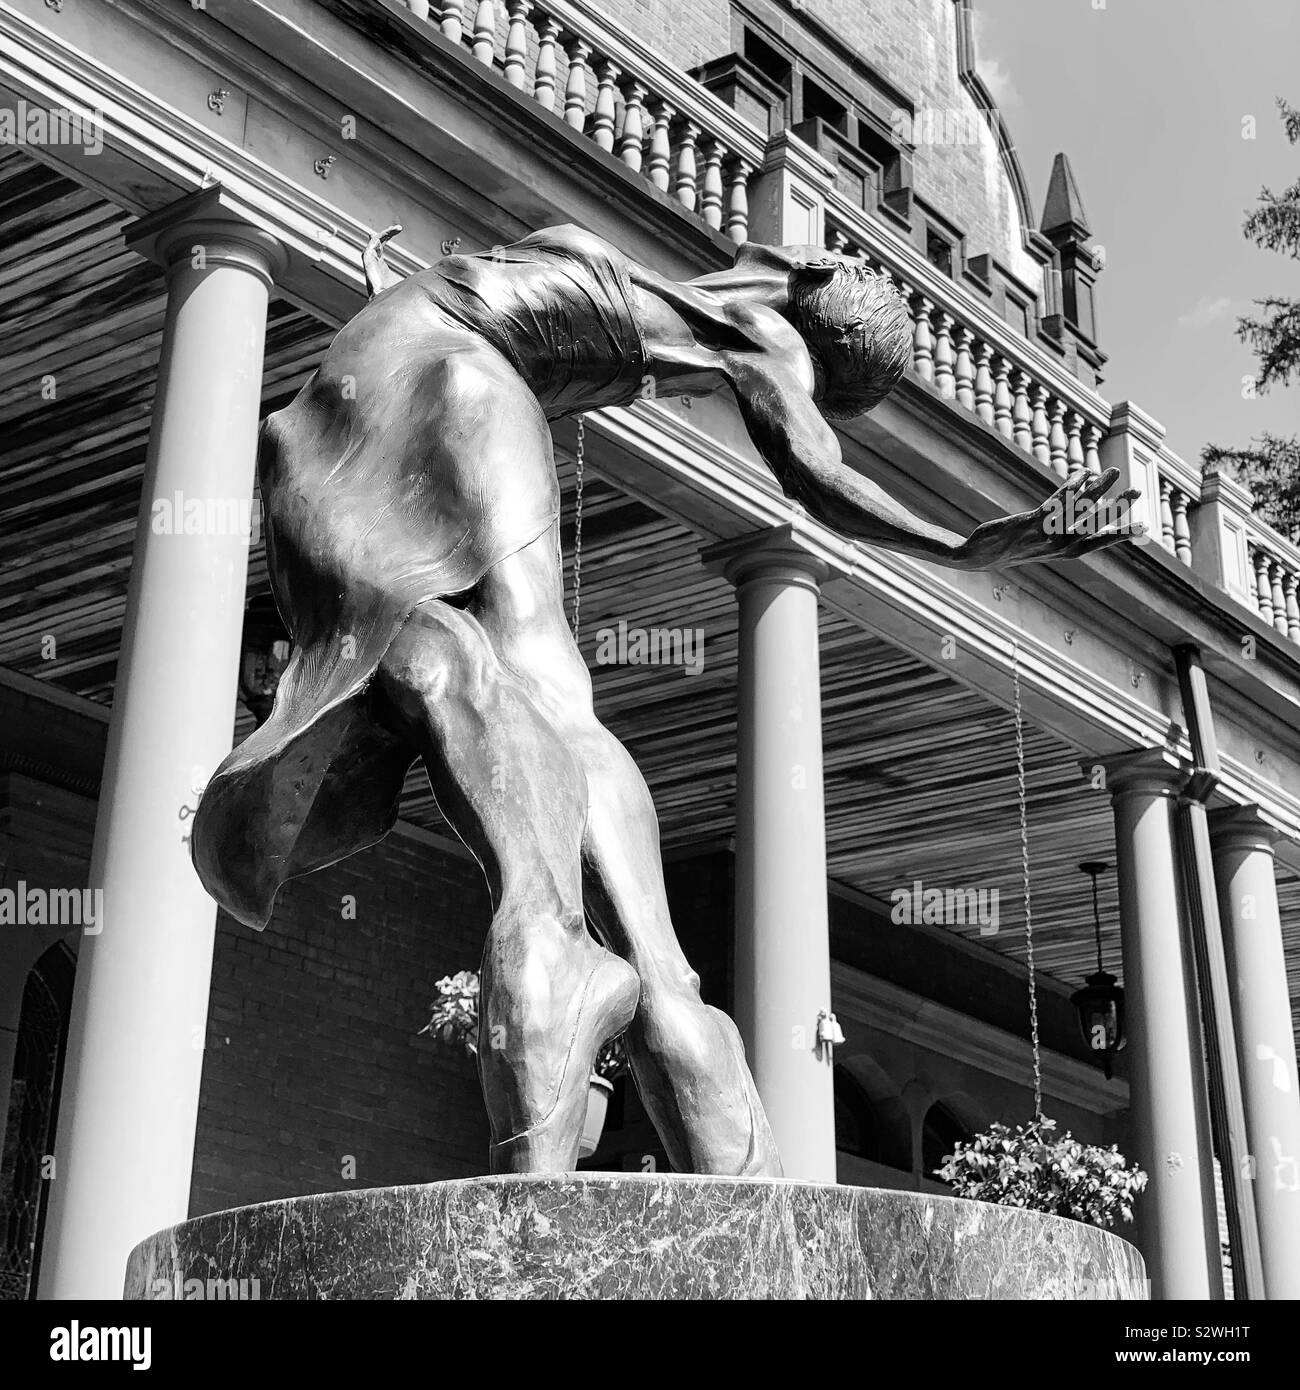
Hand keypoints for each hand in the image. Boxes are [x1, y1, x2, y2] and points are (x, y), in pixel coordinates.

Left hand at [954, 468, 1145, 569]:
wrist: (974, 558)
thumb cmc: (1006, 551)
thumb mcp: (1035, 546)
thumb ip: (1057, 534)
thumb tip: (1074, 517)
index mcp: (1061, 553)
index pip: (1096, 543)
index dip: (1120, 535)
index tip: (1145, 527)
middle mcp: (1056, 546)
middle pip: (1093, 525)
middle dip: (1117, 508)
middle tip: (1139, 491)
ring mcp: (1043, 535)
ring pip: (1077, 511)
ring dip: (1098, 490)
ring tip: (1114, 471)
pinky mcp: (1028, 523)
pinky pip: (1055, 503)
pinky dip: (1071, 488)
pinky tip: (1084, 473)